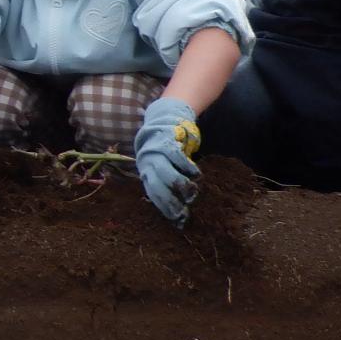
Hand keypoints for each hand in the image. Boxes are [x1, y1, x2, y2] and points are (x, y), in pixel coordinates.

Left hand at [133, 95, 200, 226]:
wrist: (165, 118)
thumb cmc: (166, 148)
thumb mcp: (162, 165)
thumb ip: (167, 181)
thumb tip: (181, 209)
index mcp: (145, 170)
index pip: (153, 194)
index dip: (165, 207)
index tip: (178, 221)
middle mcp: (147, 162)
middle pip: (158, 186)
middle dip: (173, 201)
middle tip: (186, 209)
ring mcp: (156, 152)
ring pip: (168, 174)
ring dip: (182, 186)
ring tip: (192, 192)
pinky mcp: (167, 141)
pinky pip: (178, 159)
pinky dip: (188, 169)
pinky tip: (195, 174)